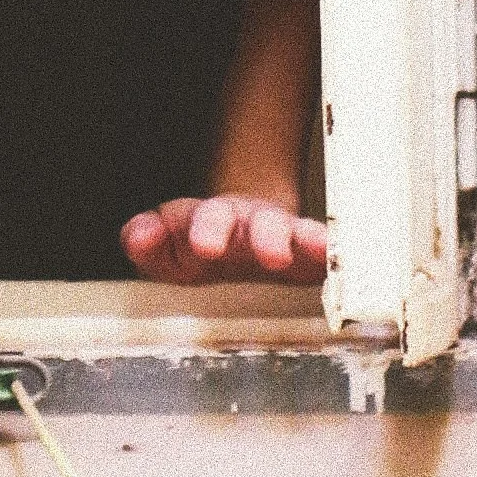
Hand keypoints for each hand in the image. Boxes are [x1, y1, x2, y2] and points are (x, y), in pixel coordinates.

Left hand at [121, 191, 331, 286]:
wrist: (242, 234)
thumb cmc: (198, 245)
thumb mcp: (165, 248)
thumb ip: (145, 241)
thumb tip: (138, 237)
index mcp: (206, 221)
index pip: (202, 219)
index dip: (205, 230)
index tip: (205, 246)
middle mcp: (245, 222)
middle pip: (256, 221)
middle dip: (263, 235)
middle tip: (270, 255)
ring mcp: (278, 234)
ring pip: (290, 230)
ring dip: (301, 240)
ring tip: (317, 251)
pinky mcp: (306, 254)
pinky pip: (320, 251)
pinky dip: (327, 252)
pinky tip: (338, 257)